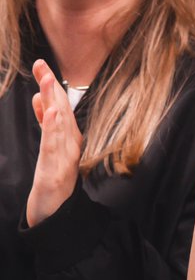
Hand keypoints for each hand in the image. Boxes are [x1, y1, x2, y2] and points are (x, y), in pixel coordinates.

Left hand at [26, 60, 82, 227]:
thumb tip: (39, 99)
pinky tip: (51, 116)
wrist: (56, 215)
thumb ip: (46, 124)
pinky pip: (54, 149)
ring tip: (47, 83)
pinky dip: (53, 131)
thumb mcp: (49, 149)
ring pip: (59, 127)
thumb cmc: (55, 181)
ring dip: (53, 103)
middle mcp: (70, 145)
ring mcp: (65, 158)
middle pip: (61, 112)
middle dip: (52, 88)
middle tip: (43, 66)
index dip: (51, 85)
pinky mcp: (55, 173)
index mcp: (68, 138)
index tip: (41, 64)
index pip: (59, 107)